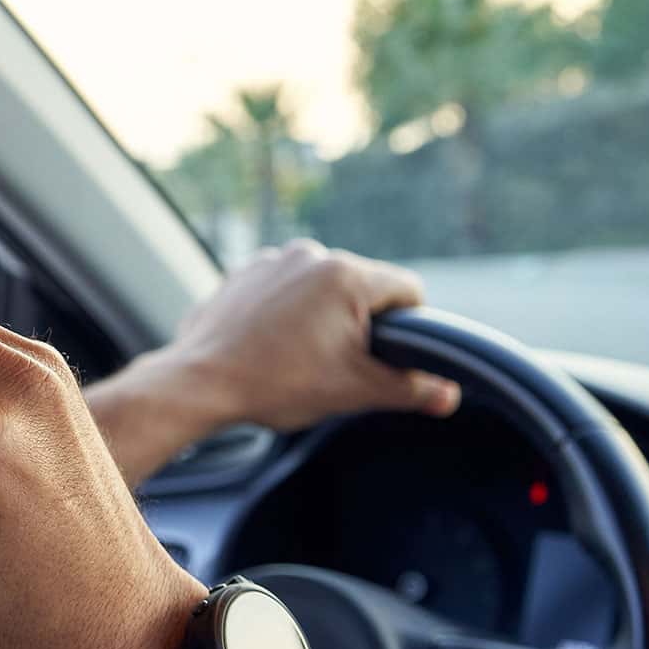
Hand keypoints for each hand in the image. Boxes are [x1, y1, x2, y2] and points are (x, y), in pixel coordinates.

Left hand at [158, 240, 460, 431]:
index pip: (406, 290)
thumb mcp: (354, 391)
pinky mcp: (242, 272)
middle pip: (361, 286)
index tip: (395, 353)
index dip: (411, 324)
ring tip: (299, 356)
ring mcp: (272, 259)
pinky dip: (285, 311)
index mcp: (347, 275)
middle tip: (338, 364)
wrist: (199, 383)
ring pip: (320, 286)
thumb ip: (409, 389)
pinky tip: (271, 344)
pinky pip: (282, 288)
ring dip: (321, 315)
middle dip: (360, 322)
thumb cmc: (276, 384)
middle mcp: (311, 254)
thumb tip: (448, 394)